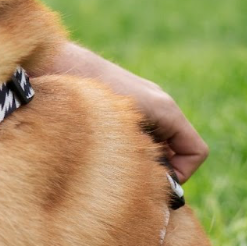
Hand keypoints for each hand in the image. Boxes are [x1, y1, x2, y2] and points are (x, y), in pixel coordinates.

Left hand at [43, 42, 208, 182]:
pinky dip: (125, 145)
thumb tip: (156, 185)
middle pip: (176, 148)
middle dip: (158, 168)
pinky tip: (98, 148)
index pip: (196, 151)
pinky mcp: (118, 101)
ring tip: (111, 161)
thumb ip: (143, 156)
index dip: (183, 173)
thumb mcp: (120, 132)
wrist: (50, 60)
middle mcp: (156, 102)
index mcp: (165, 109)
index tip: (156, 182)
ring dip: (140, 157)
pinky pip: (134, 131)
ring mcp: (138, 100)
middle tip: (129, 176)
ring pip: (154, 141)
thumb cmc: (84, 94)